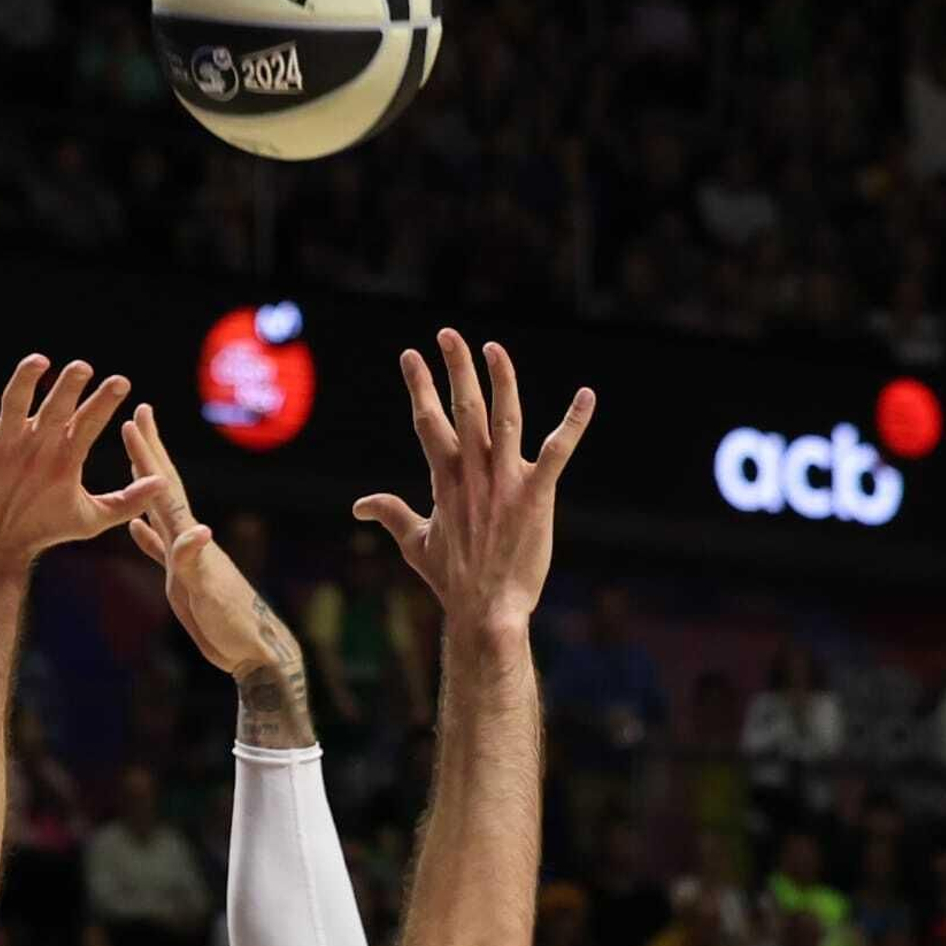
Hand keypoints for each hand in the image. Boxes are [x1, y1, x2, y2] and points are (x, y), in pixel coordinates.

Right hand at [0, 354, 161, 562]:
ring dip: (25, 381)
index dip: (104, 402)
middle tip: (83, 368)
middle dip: (69, 387)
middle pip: (56, 405)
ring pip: (15, 401)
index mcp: (65, 451)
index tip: (122, 383)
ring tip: (38, 362)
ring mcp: (4, 437)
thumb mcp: (88, 519)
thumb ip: (125, 501)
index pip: (89, 422)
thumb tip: (162, 484)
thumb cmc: (42, 528)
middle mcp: (37, 437)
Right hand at [122, 404, 297, 679]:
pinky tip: (136, 527)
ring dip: (146, 484)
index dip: (147, 456)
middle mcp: (187, 540)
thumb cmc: (233, 626)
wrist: (253, 650)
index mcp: (189, 539)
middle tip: (140, 411)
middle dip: (151, 449)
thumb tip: (196, 531)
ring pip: (159, 511)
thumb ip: (194, 562)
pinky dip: (145, 535)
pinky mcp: (183, 579)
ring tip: (134, 457)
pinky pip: (159, 549)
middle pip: (163, 486)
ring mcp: (185, 557)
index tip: (132, 420)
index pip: (162, 490)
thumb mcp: (209, 594)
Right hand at [353, 330, 592, 627]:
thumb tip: (359, 505)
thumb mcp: (416, 544)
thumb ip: (391, 514)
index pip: (428, 422)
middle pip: (463, 409)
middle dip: (454, 368)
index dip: (420, 385)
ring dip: (501, 380)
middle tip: (448, 334)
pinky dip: (573, 423)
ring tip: (493, 349)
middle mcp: (473, 474)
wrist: (487, 611)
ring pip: (504, 418)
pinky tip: (587, 396)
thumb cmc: (453, 581)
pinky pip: (557, 452)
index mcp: (444, 480)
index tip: (411, 355)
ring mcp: (505, 483)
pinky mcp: (536, 496)